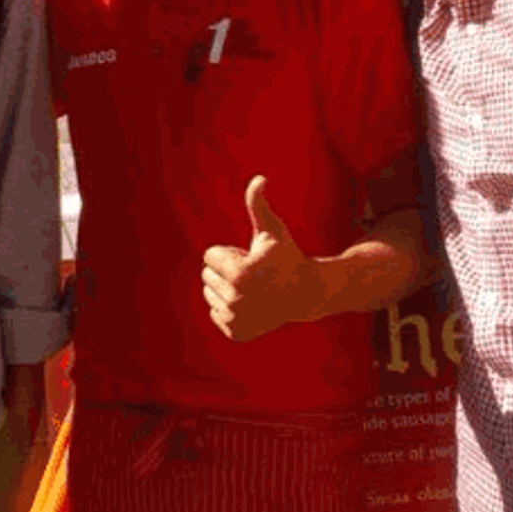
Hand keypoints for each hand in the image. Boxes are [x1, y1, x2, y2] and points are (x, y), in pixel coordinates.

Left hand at [202, 176, 320, 340]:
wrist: (305, 293)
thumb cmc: (286, 256)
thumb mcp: (272, 230)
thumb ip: (258, 205)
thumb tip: (260, 178)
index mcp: (238, 273)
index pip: (209, 256)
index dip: (230, 252)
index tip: (251, 258)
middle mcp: (235, 299)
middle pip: (207, 276)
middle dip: (226, 270)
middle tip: (254, 274)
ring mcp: (235, 319)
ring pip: (210, 294)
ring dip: (226, 288)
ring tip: (253, 289)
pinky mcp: (236, 333)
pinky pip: (215, 313)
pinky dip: (229, 307)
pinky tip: (251, 304)